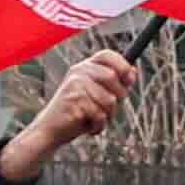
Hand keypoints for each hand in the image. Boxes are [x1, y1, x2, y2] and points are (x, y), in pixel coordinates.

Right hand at [0, 46, 135, 184]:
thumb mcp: (94, 94)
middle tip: (107, 109)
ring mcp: (75, 86)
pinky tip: (87, 126)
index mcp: (84, 68)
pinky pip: (100, 115)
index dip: (122, 65)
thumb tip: (133, 72)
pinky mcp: (75, 102)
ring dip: (107, 116)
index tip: (129, 79)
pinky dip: (98, 126)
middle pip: (113, 77)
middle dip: (117, 98)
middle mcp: (78, 73)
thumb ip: (112, 83)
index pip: (107, 55)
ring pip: (109, 100)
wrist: (50, 130)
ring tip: (93, 119)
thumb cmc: (75, 113)